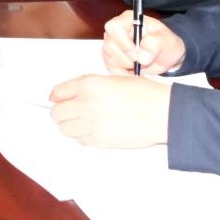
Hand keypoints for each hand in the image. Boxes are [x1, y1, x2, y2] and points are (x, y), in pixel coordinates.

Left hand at [49, 74, 172, 148]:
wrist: (163, 113)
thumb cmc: (144, 93)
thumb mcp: (113, 79)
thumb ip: (89, 85)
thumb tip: (70, 94)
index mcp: (88, 84)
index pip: (57, 92)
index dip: (56, 96)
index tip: (57, 99)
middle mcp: (86, 104)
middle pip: (56, 113)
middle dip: (61, 112)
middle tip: (69, 111)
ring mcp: (92, 124)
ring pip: (65, 129)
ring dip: (69, 125)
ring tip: (82, 121)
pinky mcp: (100, 141)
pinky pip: (80, 140)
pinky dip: (82, 136)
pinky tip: (93, 130)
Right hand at [100, 9, 185, 75]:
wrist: (166, 56)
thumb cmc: (166, 43)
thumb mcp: (168, 41)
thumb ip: (156, 44)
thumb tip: (142, 57)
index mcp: (129, 20)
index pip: (114, 27)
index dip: (123, 43)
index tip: (136, 55)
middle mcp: (117, 31)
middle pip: (109, 45)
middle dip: (126, 58)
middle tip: (141, 62)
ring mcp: (113, 44)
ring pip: (109, 57)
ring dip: (125, 66)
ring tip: (140, 66)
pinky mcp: (112, 58)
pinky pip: (111, 68)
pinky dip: (123, 73)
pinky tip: (134, 71)